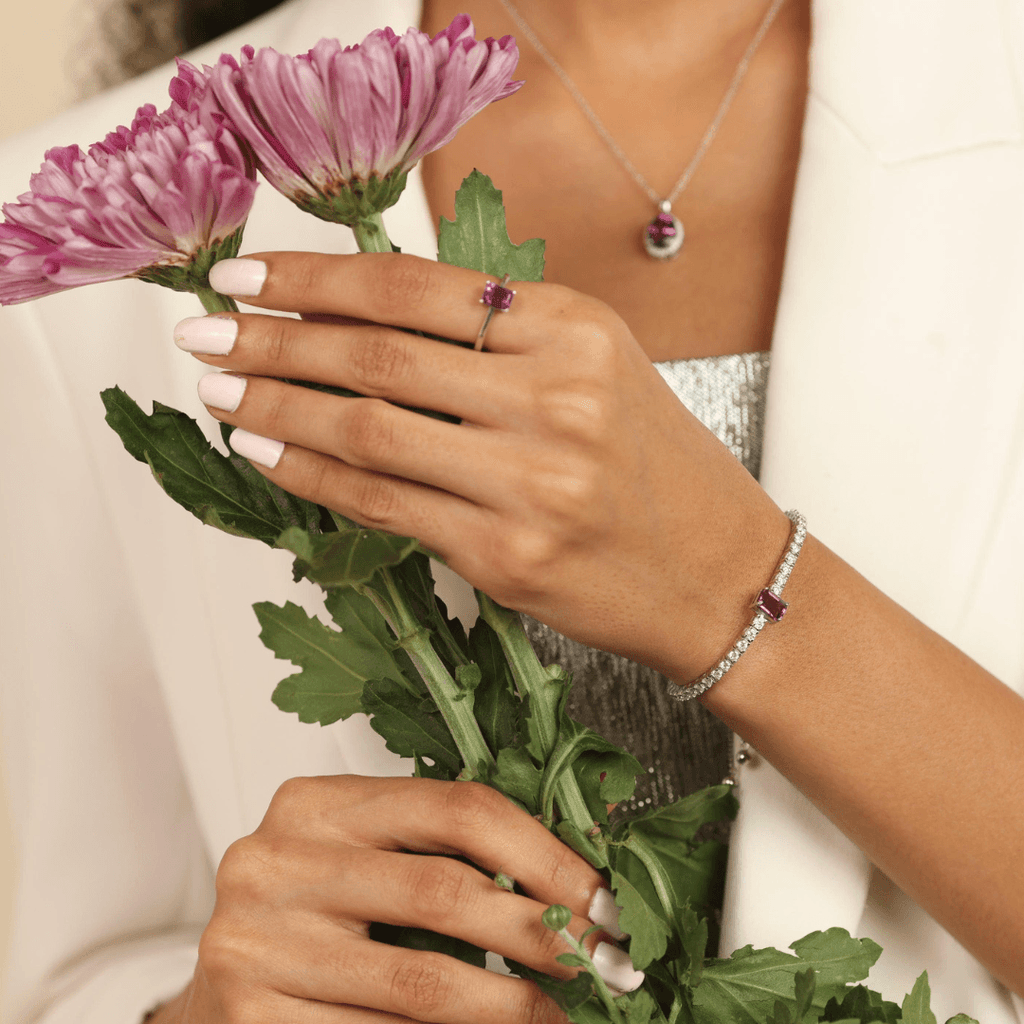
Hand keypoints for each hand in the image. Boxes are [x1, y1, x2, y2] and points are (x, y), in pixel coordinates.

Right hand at [172, 775, 634, 1022]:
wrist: (223, 982)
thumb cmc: (312, 912)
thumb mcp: (366, 855)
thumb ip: (442, 852)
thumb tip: (571, 882)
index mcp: (318, 803)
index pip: (457, 808)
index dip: (544, 855)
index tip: (600, 899)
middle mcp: (278, 862)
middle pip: (445, 892)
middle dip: (539, 934)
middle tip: (598, 961)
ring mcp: (256, 942)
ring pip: (421, 983)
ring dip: (509, 1006)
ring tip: (555, 1013)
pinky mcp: (250, 1015)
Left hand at [180, 251, 790, 678]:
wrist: (721, 574)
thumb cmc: (655, 468)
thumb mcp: (595, 366)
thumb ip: (496, 335)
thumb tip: (365, 314)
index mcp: (574, 329)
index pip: (415, 286)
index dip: (315, 278)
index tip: (249, 275)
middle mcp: (555, 397)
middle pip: (379, 355)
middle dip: (273, 340)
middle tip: (204, 332)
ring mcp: (531, 483)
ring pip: (369, 431)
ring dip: (277, 407)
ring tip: (219, 391)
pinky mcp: (508, 558)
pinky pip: (384, 506)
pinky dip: (313, 476)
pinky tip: (265, 451)